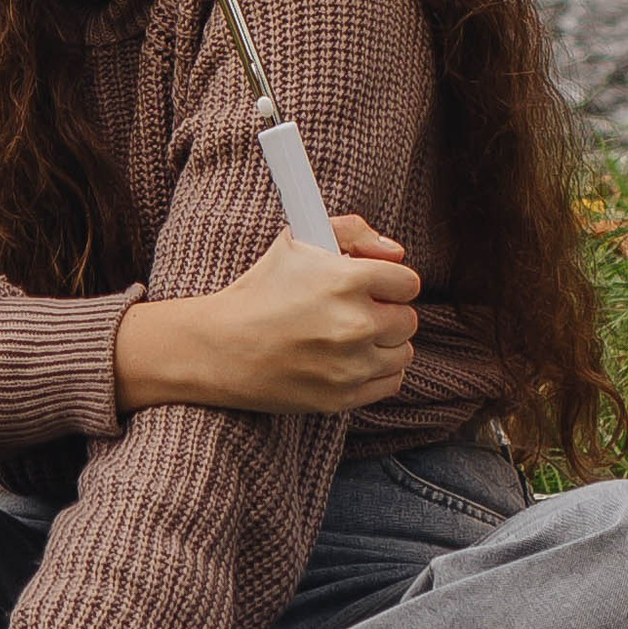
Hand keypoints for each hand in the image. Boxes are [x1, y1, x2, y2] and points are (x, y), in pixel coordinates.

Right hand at [115, 216, 420, 418]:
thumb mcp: (298, 241)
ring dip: (384, 344)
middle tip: (357, 311)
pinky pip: (390, 382)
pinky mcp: (343, 396)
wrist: (219, 348)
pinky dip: (377, 372)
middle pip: (407, 319)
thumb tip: (397, 253)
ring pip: (403, 352)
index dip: (390, 282)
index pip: (408, 282)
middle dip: (386, 312)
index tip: (373, 286)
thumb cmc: (260, 290)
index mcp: (348, 280)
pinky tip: (351, 361)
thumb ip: (354, 232)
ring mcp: (351, 365)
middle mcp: (356, 324)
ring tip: (351, 338)